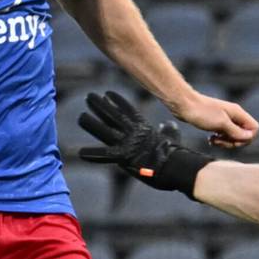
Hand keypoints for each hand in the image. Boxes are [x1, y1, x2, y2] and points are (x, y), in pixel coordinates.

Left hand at [77, 91, 208, 195]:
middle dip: (100, 106)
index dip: (117, 101)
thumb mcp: (172, 138)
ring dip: (92, 124)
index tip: (107, 93)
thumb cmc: (177, 154)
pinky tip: (80, 153)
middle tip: (89, 97)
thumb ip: (168, 130)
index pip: (128, 110)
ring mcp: (127, 144)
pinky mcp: (124, 158)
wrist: (178, 166)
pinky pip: (104, 156)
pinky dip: (92, 155)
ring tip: (81, 117)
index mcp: (143, 128)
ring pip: (105, 131)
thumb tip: (168, 125)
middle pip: (113, 116)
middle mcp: (133, 133)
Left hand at [166, 91, 257, 149]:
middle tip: (221, 141)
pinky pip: (224, 135)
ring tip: (214, 140)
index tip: (234, 139)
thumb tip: (249, 137)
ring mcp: (225, 120)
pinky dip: (219, 140)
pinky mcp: (217, 123)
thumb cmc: (202, 112)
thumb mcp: (221, 124)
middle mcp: (234, 116)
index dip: (247, 137)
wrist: (184, 106)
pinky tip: (210, 139)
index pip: (254, 128)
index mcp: (238, 113)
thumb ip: (236, 131)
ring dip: (225, 142)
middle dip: (234, 142)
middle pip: (244, 134)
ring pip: (233, 136)